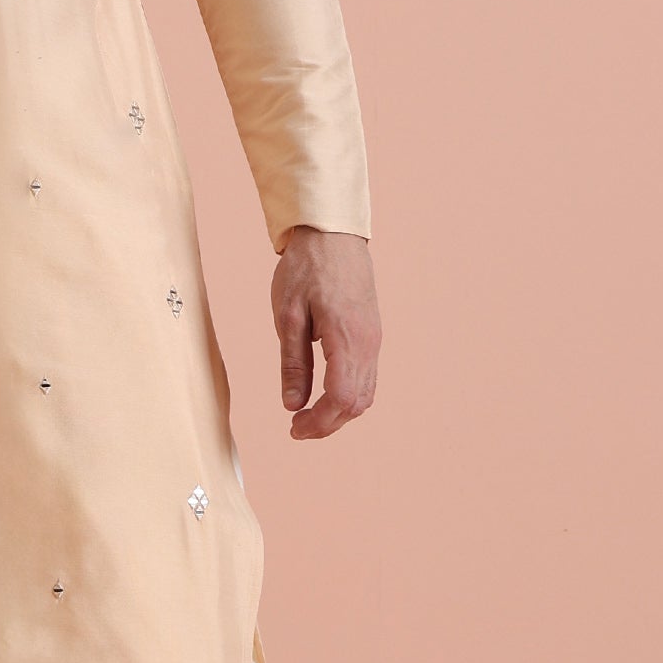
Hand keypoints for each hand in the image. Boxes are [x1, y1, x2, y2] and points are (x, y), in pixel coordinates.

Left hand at [272, 228, 378, 438]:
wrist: (333, 234)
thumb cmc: (307, 269)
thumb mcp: (288, 316)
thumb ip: (292, 363)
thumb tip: (292, 405)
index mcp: (347, 339)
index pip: (340, 399)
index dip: (318, 423)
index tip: (293, 428)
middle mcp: (368, 344)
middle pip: (356, 404)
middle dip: (327, 424)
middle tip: (296, 428)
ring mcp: (374, 340)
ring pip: (365, 394)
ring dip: (339, 412)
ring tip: (308, 415)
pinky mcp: (372, 335)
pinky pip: (366, 377)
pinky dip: (348, 395)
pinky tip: (324, 393)